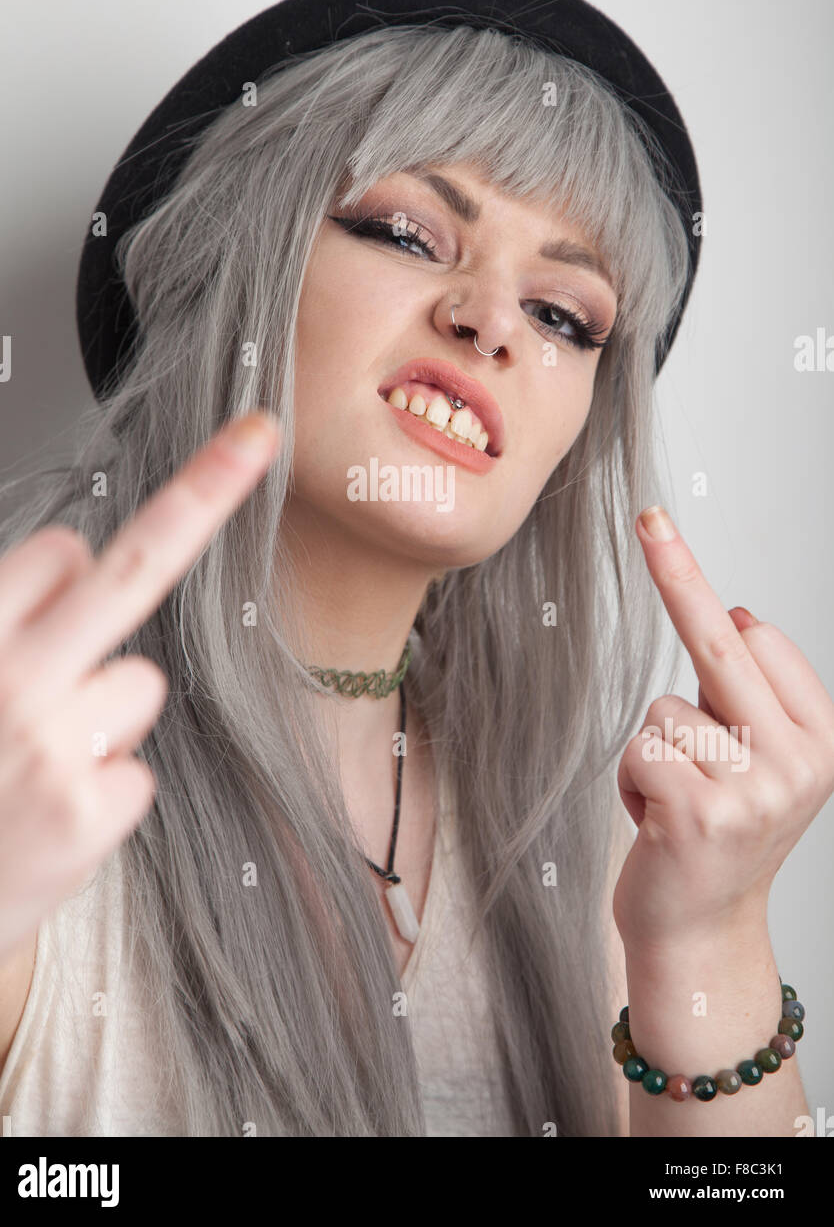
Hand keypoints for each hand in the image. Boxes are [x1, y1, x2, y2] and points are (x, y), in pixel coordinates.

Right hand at [0, 411, 281, 986]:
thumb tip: (73, 568)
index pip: (57, 555)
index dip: (73, 566)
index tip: (118, 532)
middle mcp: (11, 681)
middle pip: (135, 568)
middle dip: (202, 494)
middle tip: (255, 439)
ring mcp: (56, 746)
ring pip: (141, 685)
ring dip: (107, 718)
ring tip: (38, 772)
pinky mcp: (88, 814)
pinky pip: (135, 771)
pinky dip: (103, 796)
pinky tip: (47, 825)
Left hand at [613, 505, 833, 952]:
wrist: (701, 933)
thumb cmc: (718, 834)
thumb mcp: (759, 762)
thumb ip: (751, 694)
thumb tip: (740, 616)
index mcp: (822, 740)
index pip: (761, 639)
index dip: (704, 593)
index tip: (664, 531)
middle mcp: (799, 763)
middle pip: (720, 645)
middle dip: (678, 571)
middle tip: (648, 516)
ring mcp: (754, 791)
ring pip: (664, 711)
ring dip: (654, 752)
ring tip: (679, 801)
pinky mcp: (701, 815)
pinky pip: (640, 751)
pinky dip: (633, 781)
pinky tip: (659, 822)